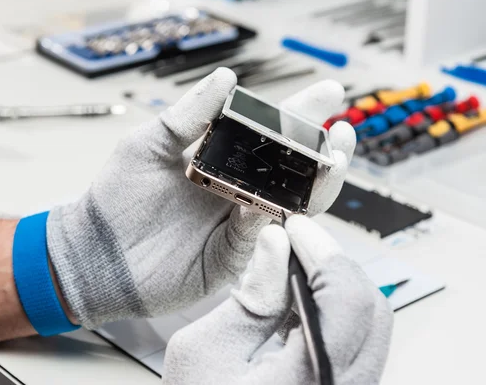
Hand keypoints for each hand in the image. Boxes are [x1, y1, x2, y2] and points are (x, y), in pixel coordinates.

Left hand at [46, 68, 355, 327]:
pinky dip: (270, 221)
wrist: (95, 252)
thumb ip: (187, 115)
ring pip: (289, 207)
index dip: (299, 114)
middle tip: (341, 133)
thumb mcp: (148, 144)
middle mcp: (235, 191)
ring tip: (332, 162)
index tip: (328, 93)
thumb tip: (226, 77)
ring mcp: (235, 226)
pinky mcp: (230, 258)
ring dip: (315, 186)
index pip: (268, 134)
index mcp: (220, 160)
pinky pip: (258, 238)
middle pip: (291, 171)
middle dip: (322, 152)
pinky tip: (277, 204)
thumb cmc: (116, 196)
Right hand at [164, 217, 392, 384]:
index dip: (324, 252)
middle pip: (371, 310)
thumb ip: (251, 296)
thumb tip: (277, 245)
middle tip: (296, 242)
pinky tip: (297, 299)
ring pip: (370, 326)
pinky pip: (355, 343)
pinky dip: (332, 311)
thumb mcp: (205, 349)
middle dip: (334, 265)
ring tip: (293, 266)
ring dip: (335, 286)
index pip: (348, 301)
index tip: (295, 227)